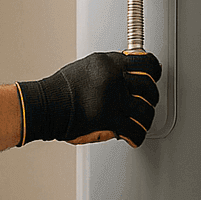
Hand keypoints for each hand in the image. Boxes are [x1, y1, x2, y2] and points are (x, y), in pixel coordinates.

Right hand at [17, 51, 161, 147]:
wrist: (46, 105)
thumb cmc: (61, 89)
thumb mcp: (87, 67)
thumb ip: (109, 69)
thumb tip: (125, 72)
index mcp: (109, 63)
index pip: (145, 62)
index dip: (153, 71)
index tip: (154, 76)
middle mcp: (114, 78)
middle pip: (148, 87)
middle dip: (151, 98)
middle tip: (147, 103)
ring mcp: (113, 99)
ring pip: (145, 110)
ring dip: (145, 119)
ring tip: (140, 123)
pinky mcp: (110, 119)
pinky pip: (135, 130)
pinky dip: (137, 136)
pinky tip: (132, 137)